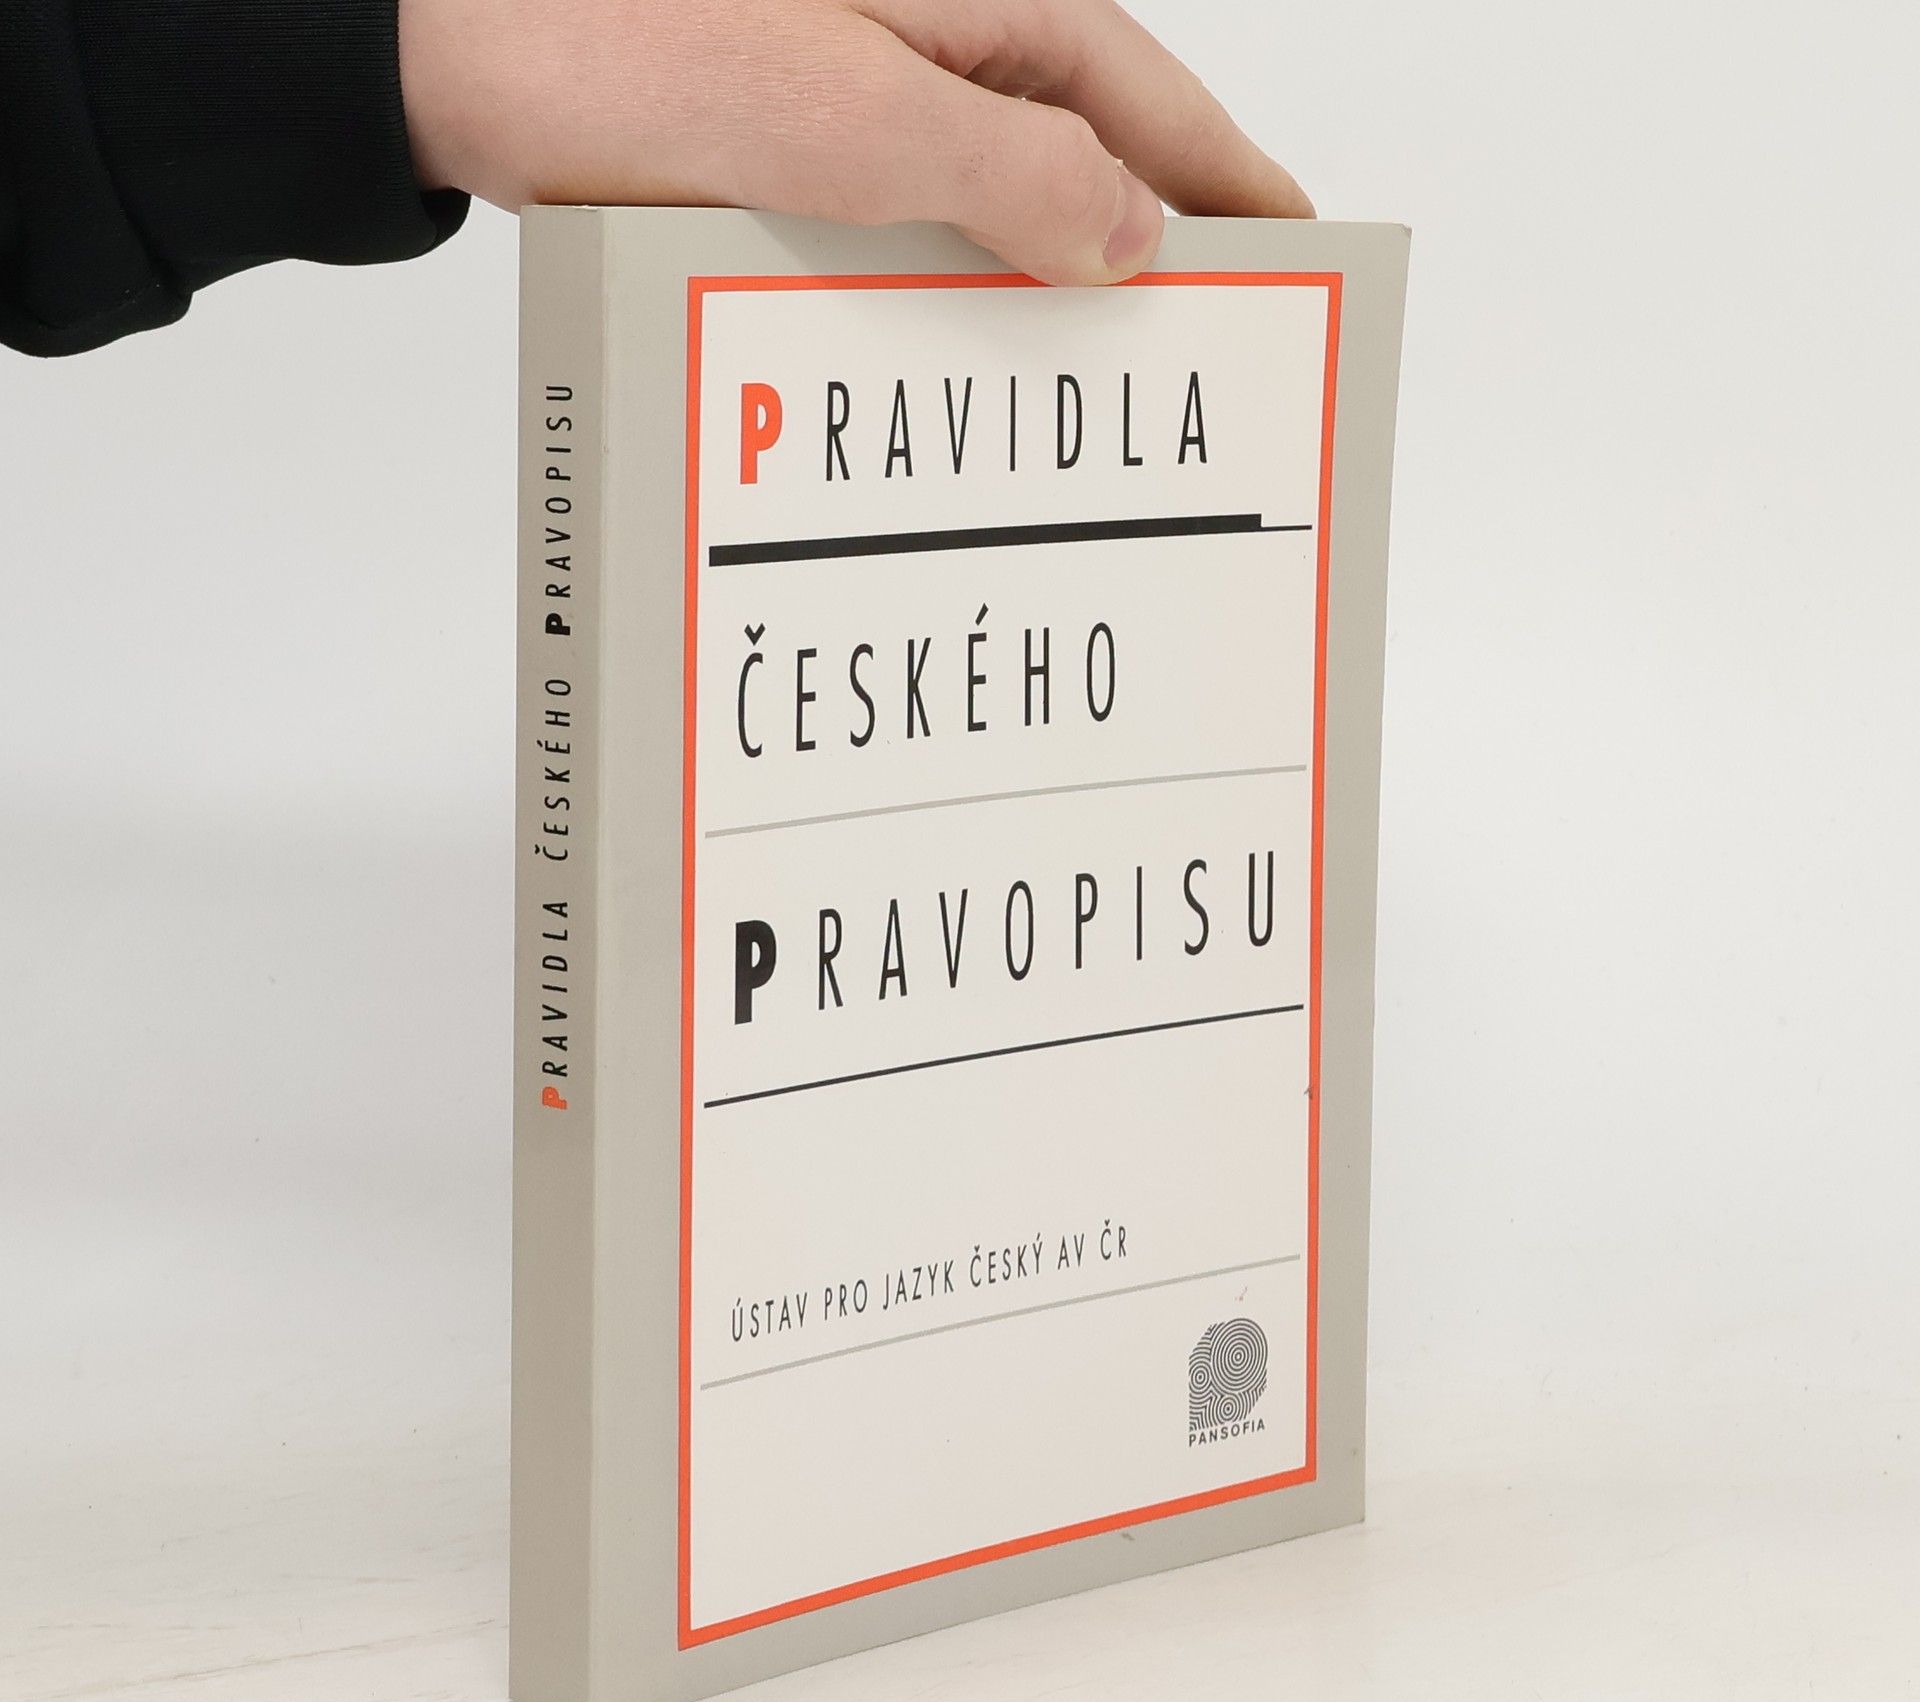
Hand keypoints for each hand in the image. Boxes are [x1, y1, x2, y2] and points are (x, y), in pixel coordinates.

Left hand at [398, 0, 1311, 285]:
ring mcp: (866, 78)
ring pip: (1000, 185)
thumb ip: (1013, 170)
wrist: (455, 52)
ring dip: (1045, 270)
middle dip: (1151, 239)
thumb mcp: (855, 123)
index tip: (1296, 251)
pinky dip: (950, 274)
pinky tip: (960, 341)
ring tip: (1097, 370)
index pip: (1152, 101)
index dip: (1229, 183)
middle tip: (1211, 343)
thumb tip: (1133, 230)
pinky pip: (914, 209)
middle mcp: (935, 28)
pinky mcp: (801, 129)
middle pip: (1086, 142)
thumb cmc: (631, 48)